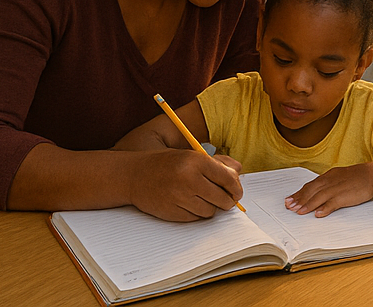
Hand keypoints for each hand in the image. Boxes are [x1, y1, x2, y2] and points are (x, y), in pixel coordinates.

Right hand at [128, 149, 244, 221]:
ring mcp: (179, 198)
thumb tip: (238, 172)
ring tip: (203, 198)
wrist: (134, 175)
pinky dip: (197, 213)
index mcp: (196, 161)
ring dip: (211, 207)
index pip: (228, 179)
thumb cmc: (166, 164)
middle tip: (226, 199)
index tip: (237, 192)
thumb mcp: (192, 155)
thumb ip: (218, 163)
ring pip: (210, 211)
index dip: (237, 187)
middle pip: (223, 199)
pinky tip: (189, 203)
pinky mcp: (172, 212)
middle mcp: (189, 179)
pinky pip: (196, 218)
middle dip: (227, 200)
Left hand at [285, 164, 372, 216]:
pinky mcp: (345, 196)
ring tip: (299, 212)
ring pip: (319, 197)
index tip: (290, 199)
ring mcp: (337, 188)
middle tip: (289, 207)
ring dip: (307, 205)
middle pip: (311, 191)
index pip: (310, 185)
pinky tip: (318, 214)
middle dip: (299, 199)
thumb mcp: (340, 177)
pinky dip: (325, 208)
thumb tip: (318, 193)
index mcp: (329, 176)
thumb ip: (329, 184)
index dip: (299, 193)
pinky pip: (333, 203)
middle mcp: (330, 181)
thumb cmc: (358, 177)